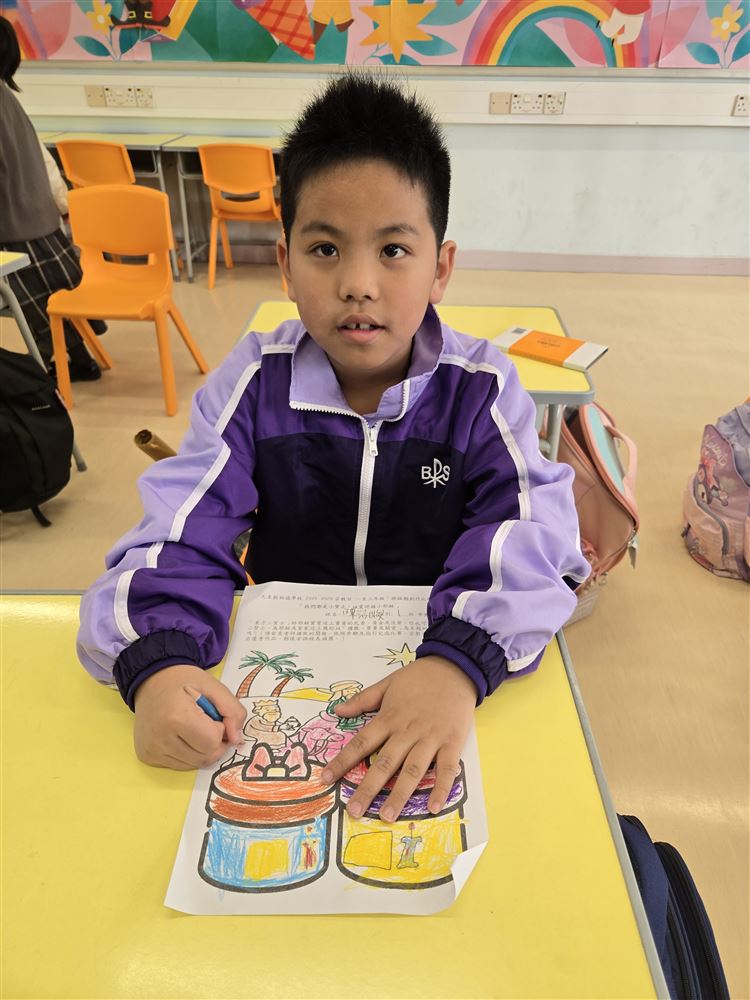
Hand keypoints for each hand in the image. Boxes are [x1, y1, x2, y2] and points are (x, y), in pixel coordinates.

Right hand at [133, 664, 246, 769]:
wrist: (150, 681)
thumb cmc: (183, 681)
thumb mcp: (213, 686)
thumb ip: (232, 710)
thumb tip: (237, 740)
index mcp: (176, 717)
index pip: (212, 742)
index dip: (219, 729)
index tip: (210, 715)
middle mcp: (160, 738)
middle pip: (205, 757)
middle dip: (214, 742)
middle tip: (205, 722)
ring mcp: (152, 750)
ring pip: (194, 764)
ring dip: (202, 749)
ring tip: (193, 728)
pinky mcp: (147, 757)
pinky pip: (180, 765)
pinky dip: (188, 753)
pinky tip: (181, 735)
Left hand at [321, 656, 475, 821]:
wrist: (455, 667)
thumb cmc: (419, 677)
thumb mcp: (387, 683)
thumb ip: (362, 699)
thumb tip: (337, 711)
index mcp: (390, 717)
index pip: (361, 743)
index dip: (342, 761)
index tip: (325, 778)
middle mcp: (408, 731)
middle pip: (385, 763)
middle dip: (368, 788)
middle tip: (354, 811)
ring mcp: (431, 738)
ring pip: (413, 770)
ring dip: (400, 794)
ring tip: (388, 815)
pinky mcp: (452, 742)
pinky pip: (447, 769)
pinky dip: (441, 789)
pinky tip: (433, 808)